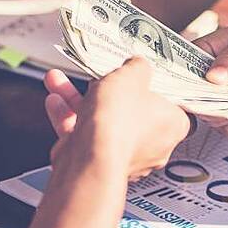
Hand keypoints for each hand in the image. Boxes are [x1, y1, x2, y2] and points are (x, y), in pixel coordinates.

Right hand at [44, 58, 189, 179]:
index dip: (151, 85)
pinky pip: (83, 135)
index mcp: (172, 125)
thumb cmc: (119, 123)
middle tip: (99, 75)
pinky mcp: (96, 162)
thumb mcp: (133, 75)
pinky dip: (67, 117)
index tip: (137, 73)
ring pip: (101, 122)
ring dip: (78, 99)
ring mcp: (121, 155)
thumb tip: (137, 65)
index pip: (169, 102)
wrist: (90, 158)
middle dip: (108, 90)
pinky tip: (55, 100)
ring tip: (61, 81)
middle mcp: (150, 145)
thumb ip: (138, 67)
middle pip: (130, 110)